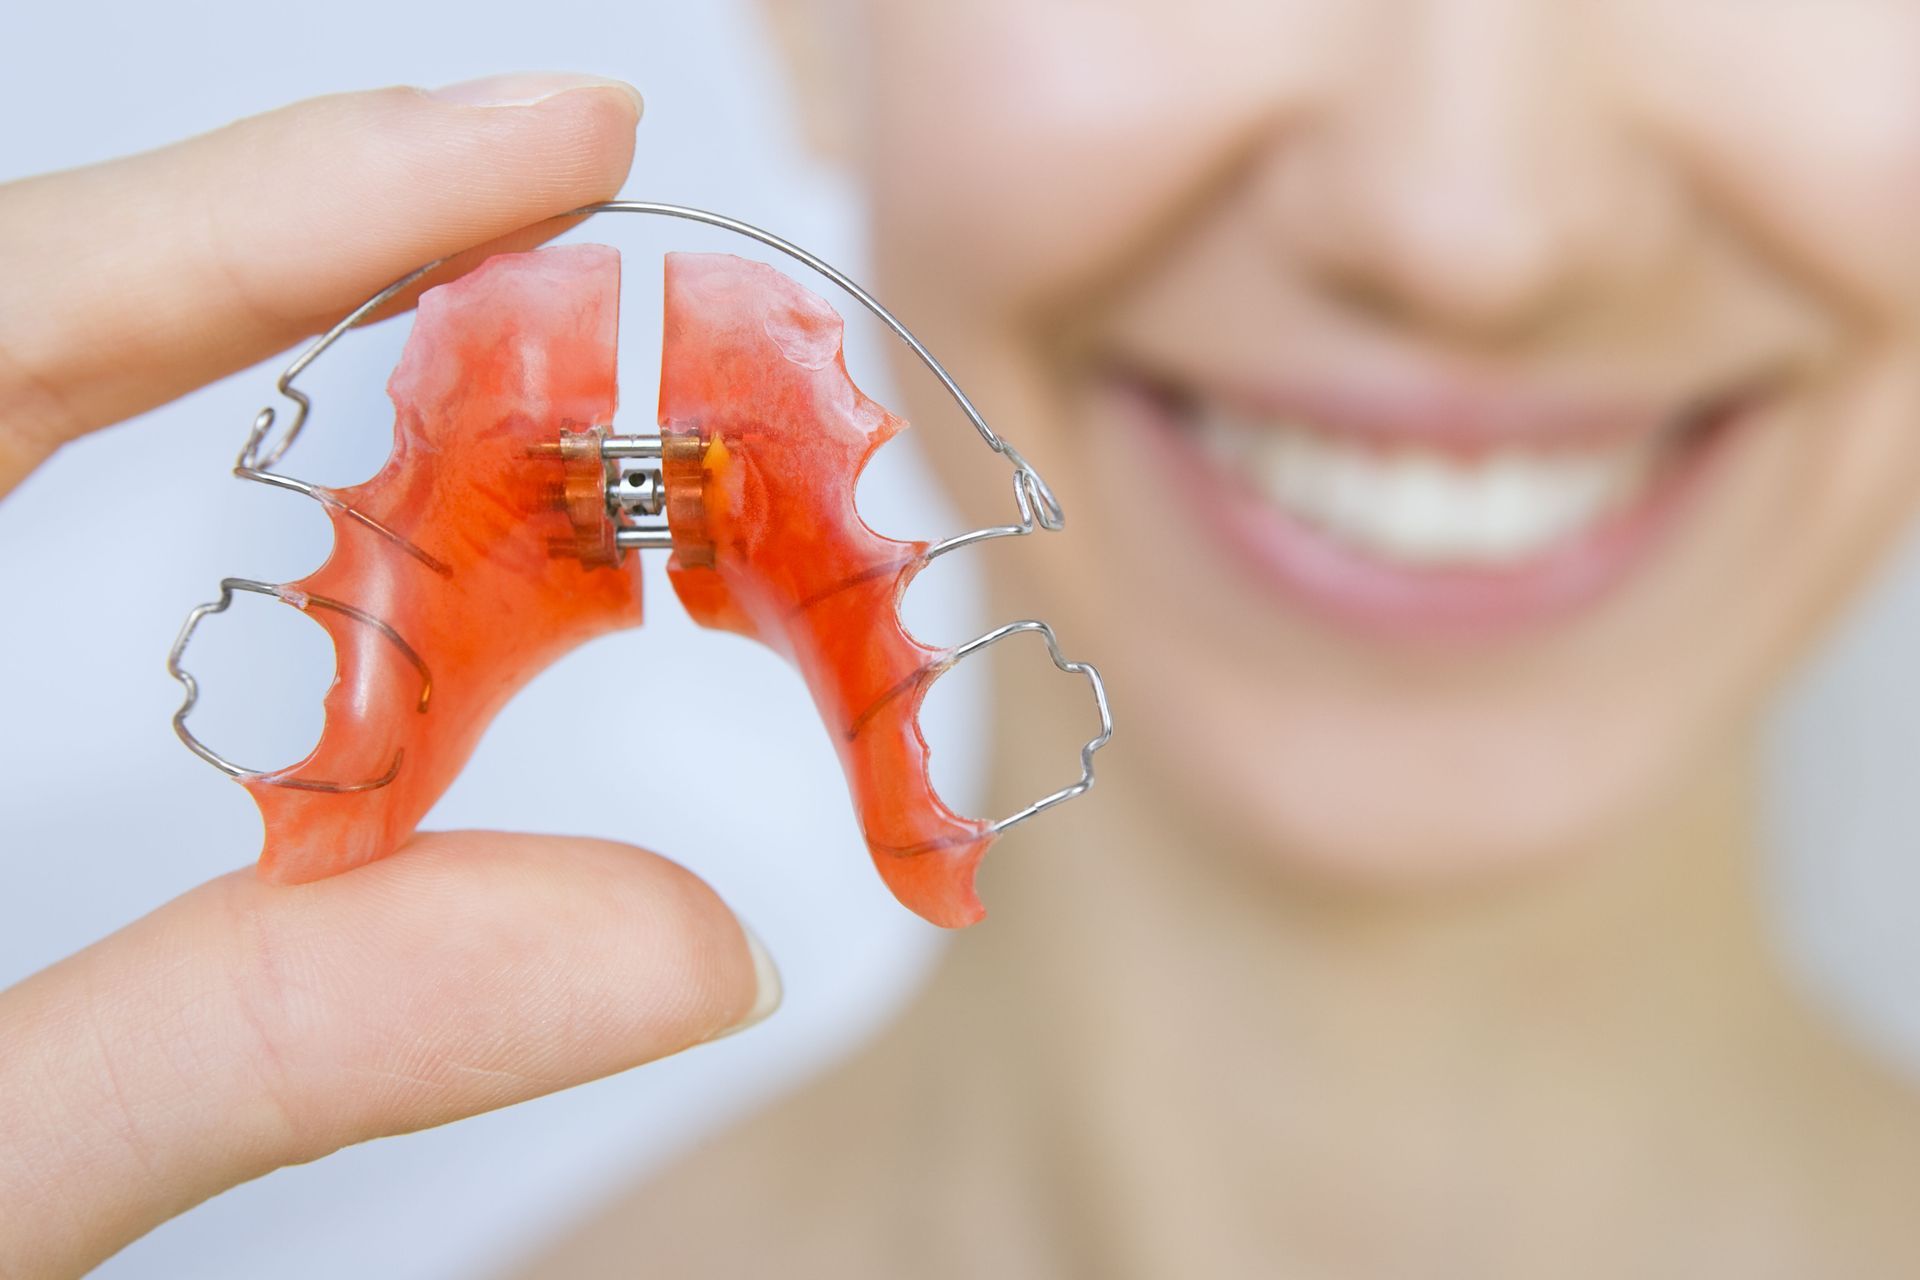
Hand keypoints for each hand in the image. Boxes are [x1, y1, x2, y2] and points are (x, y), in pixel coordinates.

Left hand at [0, 75, 779, 1277]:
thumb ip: (278, 1046)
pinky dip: (118, 391)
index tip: (556, 132)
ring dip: (216, 307)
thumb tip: (683, 948)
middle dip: (295, 240)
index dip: (309, 198)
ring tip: (458, 318)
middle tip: (547, 232)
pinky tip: (268, 432)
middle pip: (17, 298)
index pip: (15, 315)